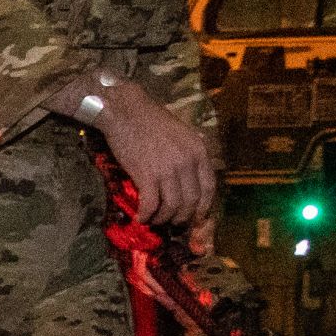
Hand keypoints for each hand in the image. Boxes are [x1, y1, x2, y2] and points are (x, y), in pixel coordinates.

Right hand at [91, 79, 214, 227]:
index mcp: (199, 151)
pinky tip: (142, 217)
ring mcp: (168, 169)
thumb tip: (190, 173)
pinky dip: (147, 215)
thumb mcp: (181, 133)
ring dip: (164, 218)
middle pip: (191, 201)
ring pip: (173, 206)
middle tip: (172, 223)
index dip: (203, 206)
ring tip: (155, 220)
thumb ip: (189, 152)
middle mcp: (187, 162)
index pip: (209, 187)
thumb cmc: (150, 120)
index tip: (195, 216)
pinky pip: (151, 204)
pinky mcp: (147, 175)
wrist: (126, 112)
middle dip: (182, 217)